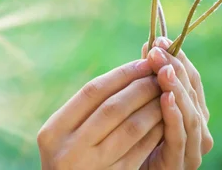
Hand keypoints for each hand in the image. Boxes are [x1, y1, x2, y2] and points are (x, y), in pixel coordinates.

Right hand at [38, 60, 164, 168]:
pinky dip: (154, 132)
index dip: (120, 75)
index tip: (142, 62)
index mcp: (54, 131)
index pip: (91, 92)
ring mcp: (91, 166)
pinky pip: (140, 151)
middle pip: (112, 108)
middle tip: (160, 73)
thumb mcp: (65, 136)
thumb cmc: (69, 159)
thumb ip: (85, 111)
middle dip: (140, 88)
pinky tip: (165, 119)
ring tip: (167, 92)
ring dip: (153, 107)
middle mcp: (69, 149)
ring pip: (130, 128)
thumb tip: (128, 73)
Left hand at [139, 37, 213, 168]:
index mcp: (191, 111)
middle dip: (175, 69)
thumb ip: (148, 80)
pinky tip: (165, 98)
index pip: (190, 79)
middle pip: (191, 93)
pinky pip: (179, 137)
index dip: (177, 58)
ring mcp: (191, 148)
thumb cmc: (132, 138)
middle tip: (158, 50)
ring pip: (190, 114)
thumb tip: (150, 46)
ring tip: (164, 70)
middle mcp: (197, 128)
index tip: (160, 39)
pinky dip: (174, 116)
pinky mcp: (179, 163)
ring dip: (176, 89)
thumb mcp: (141, 103)